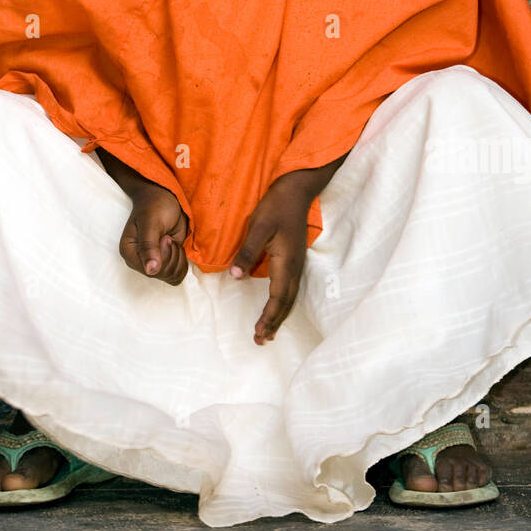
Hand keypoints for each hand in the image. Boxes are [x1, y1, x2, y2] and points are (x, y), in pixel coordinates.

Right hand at [119, 183, 188, 285]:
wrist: (163, 197)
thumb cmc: (155, 205)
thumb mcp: (152, 222)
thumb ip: (149, 246)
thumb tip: (151, 271)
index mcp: (129, 252)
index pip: (151, 272)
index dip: (164, 256)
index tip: (165, 237)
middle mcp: (139, 262)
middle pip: (163, 275)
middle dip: (173, 255)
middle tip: (168, 236)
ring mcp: (152, 263)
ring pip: (172, 276)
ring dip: (179, 257)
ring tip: (171, 239)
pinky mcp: (165, 262)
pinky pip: (178, 275)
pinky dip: (183, 262)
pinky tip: (176, 246)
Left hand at [229, 176, 311, 344]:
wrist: (296, 190)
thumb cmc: (276, 206)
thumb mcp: (258, 226)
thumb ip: (247, 252)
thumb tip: (234, 277)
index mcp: (286, 263)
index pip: (278, 297)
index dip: (268, 317)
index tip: (258, 332)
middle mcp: (294, 267)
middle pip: (286, 302)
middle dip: (274, 322)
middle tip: (261, 340)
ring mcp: (296, 263)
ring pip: (289, 297)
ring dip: (279, 315)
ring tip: (267, 331)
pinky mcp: (293, 258)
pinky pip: (289, 288)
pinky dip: (281, 302)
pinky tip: (275, 306)